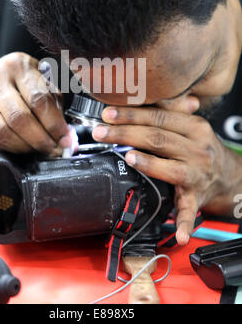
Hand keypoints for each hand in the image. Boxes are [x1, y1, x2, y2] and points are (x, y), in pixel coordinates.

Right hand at [0, 52, 71, 155]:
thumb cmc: (26, 82)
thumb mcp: (44, 83)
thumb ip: (55, 106)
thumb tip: (66, 136)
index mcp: (18, 65)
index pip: (38, 99)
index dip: (54, 124)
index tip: (65, 139)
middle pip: (19, 117)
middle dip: (41, 139)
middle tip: (55, 149)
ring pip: (3, 130)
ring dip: (26, 146)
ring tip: (40, 149)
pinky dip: (12, 147)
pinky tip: (25, 147)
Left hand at [92, 104, 233, 244]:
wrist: (228, 175)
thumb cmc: (201, 146)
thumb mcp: (191, 124)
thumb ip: (169, 110)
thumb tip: (141, 95)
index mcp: (194, 127)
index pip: (158, 118)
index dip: (132, 115)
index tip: (108, 114)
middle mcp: (197, 150)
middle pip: (158, 139)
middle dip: (126, 134)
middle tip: (101, 132)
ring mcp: (197, 174)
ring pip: (171, 168)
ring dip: (149, 163)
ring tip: (128, 157)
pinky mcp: (196, 198)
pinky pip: (188, 211)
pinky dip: (183, 223)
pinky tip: (176, 233)